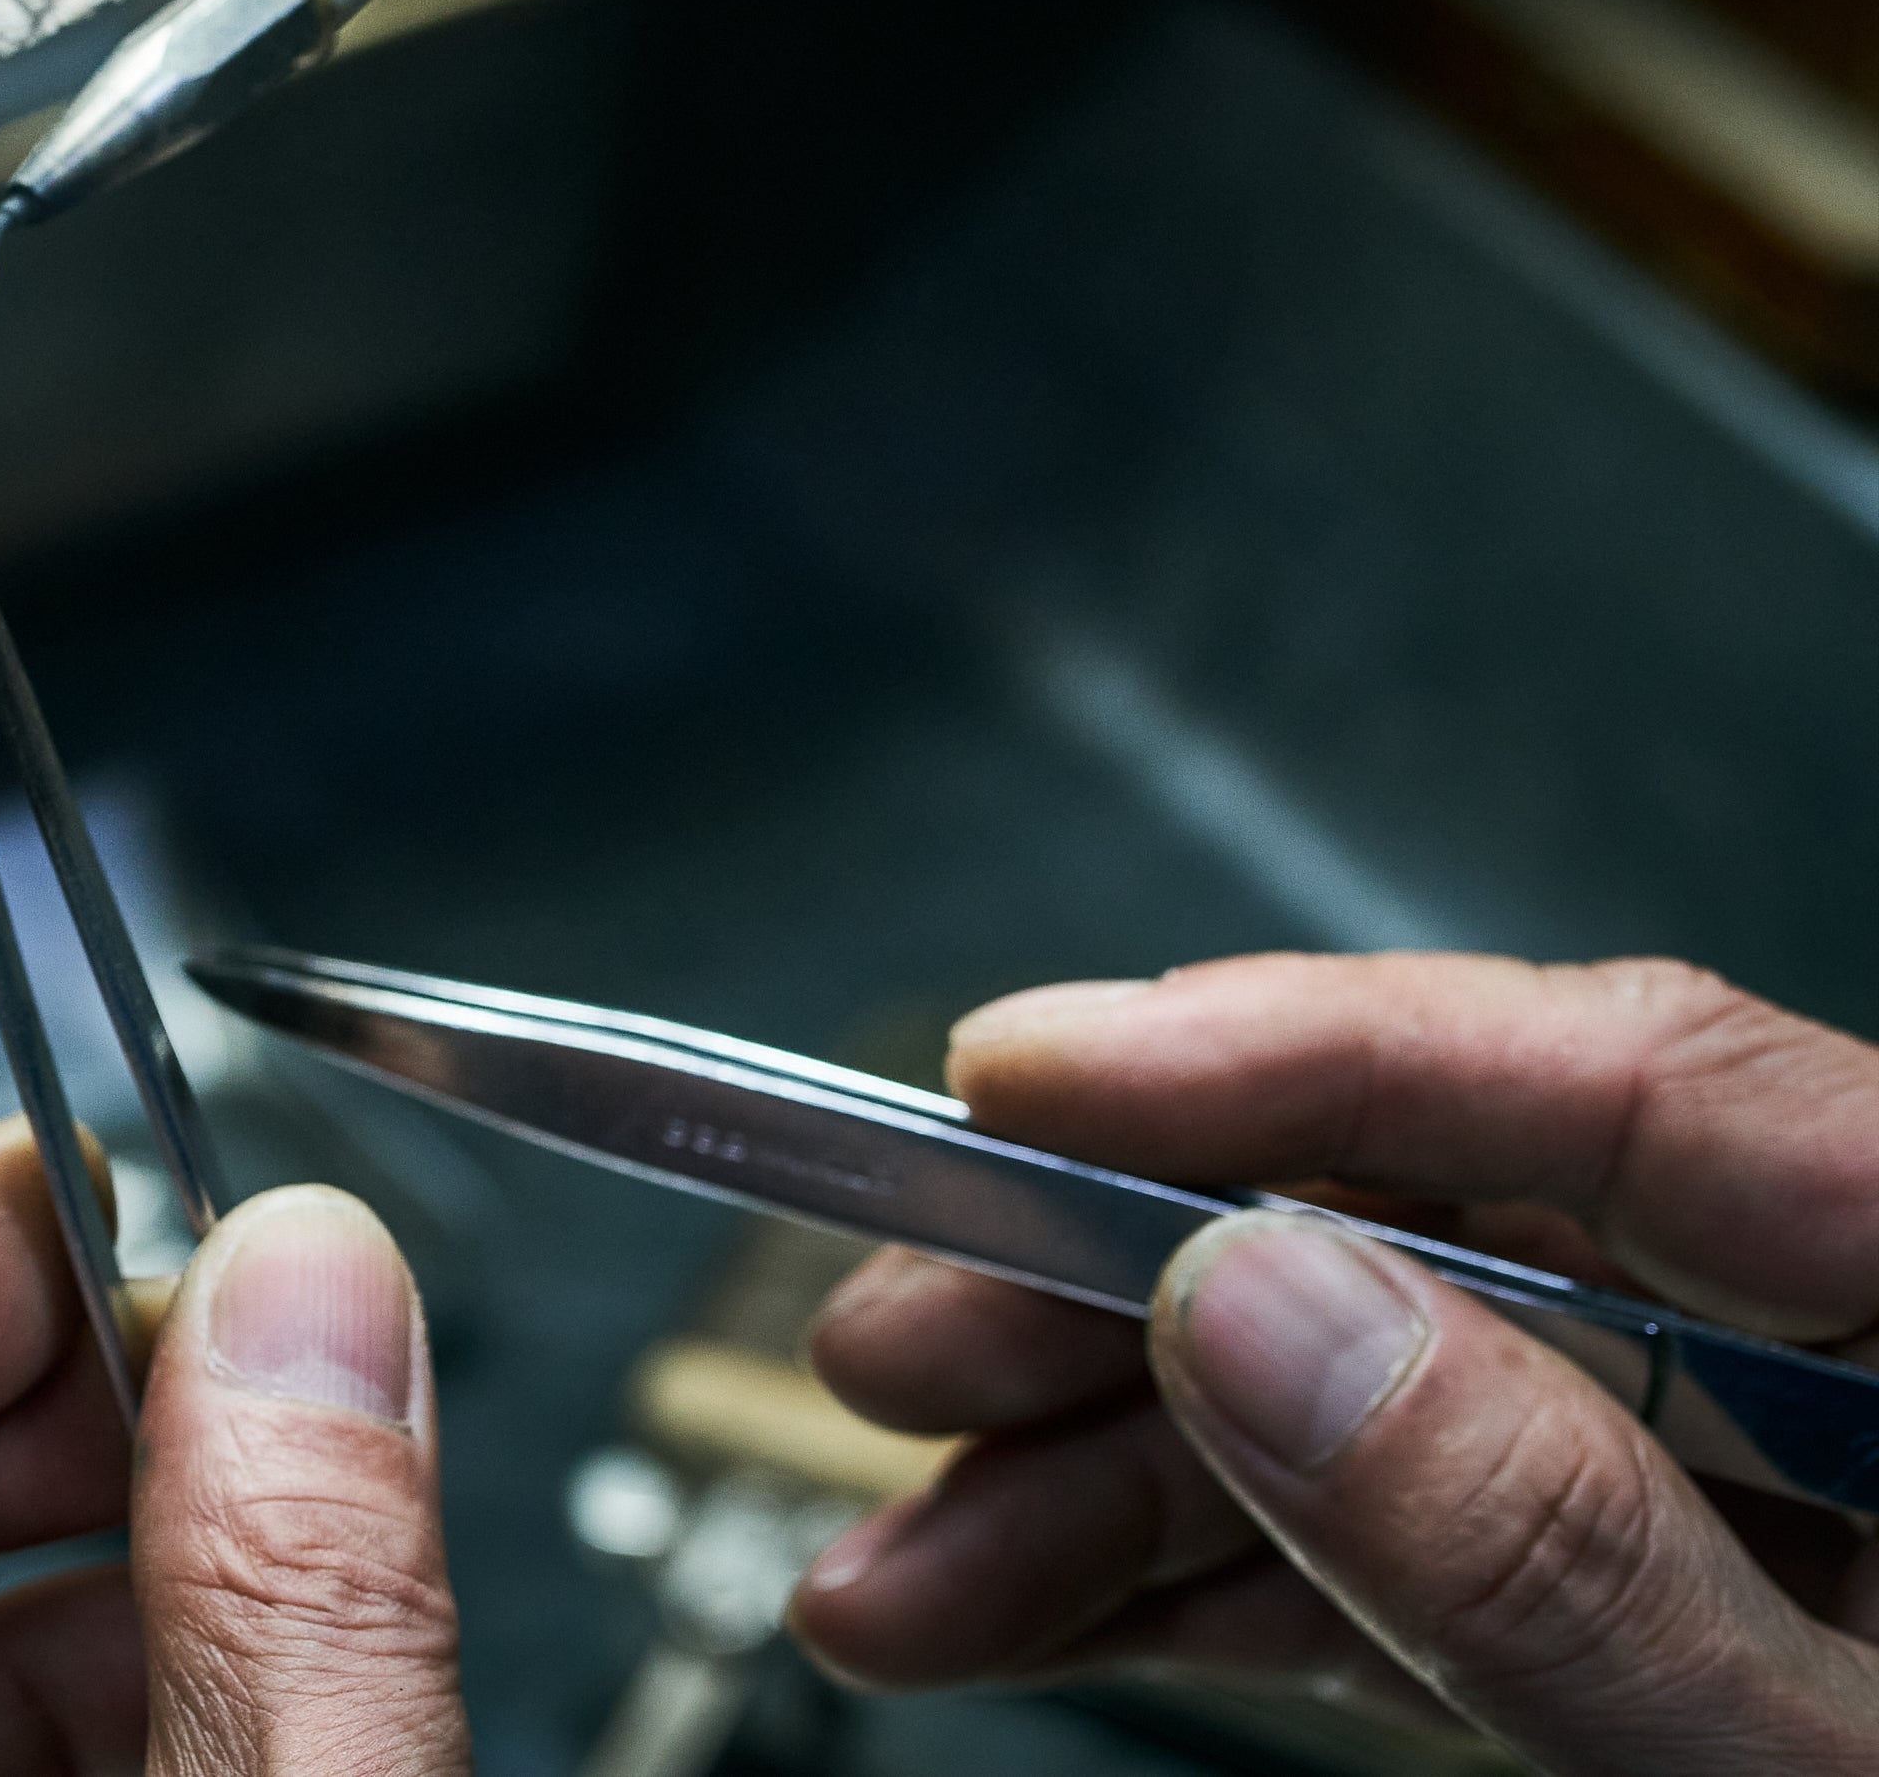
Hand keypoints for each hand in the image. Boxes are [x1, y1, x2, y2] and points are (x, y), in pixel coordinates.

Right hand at [786, 954, 1878, 1772]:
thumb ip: (1571, 1563)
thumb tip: (1259, 1300)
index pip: (1635, 1085)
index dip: (1301, 1051)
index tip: (1022, 1070)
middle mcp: (1867, 1370)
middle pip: (1462, 1232)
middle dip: (1135, 1298)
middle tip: (889, 1348)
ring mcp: (1763, 1499)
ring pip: (1393, 1400)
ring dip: (1117, 1484)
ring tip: (893, 1585)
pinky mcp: (1672, 1617)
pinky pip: (1416, 1553)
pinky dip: (1209, 1591)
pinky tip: (1015, 1620)